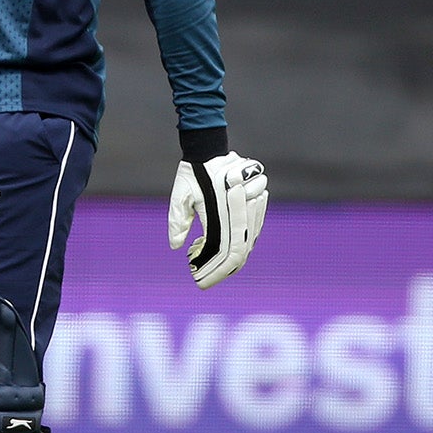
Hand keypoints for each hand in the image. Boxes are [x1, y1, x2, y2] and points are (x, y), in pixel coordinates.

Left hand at [168, 152, 267, 287]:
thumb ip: (177, 221)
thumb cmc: (192, 174)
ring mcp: (251, 206)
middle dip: (223, 270)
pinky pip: (253, 230)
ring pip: (248, 242)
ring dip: (232, 258)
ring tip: (210, 265)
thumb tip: (176, 246)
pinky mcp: (256, 203)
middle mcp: (241, 210)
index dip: (216, 271)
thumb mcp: (179, 196)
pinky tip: (225, 250)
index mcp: (222, 210)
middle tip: (205, 280)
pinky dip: (241, 244)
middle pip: (240, 251)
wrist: (211, 149)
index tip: (201, 283)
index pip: (225, 252)